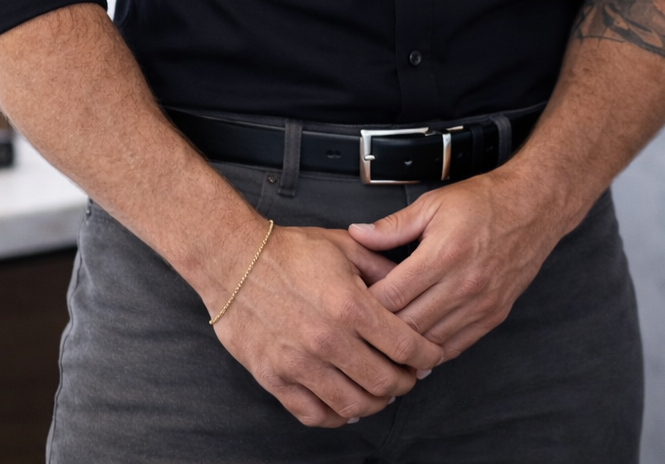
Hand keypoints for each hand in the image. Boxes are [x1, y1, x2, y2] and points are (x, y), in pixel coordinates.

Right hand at [211, 224, 443, 427]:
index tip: (430, 356)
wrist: (233, 260)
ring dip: (375, 403)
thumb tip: (412, 288)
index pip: (405, 347)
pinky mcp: (275, 379)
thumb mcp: (344, 246)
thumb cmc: (288, 251)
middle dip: (406, 381)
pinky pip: (315, 415)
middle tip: (409, 374)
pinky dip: (338, 417)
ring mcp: (299, 364)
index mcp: (349, 306)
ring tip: (380, 390)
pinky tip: (346, 404)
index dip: (426, 356)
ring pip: (354, 406)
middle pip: (385, 382)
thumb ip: (382, 268)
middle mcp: (327, 340)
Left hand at [348, 167, 561, 359]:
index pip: (393, 296)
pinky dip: (433, 350)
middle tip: (361, 328)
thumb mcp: (432, 204)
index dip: (367, 305)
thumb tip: (358, 234)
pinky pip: (456, 346)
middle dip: (381, 329)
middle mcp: (462, 284)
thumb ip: (393, 226)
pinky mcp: (493, 316)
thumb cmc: (483, 203)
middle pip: (408, 324)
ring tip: (384, 341)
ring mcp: (480, 304)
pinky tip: (417, 347)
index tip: (352, 304)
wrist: (531, 208)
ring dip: (406, 345)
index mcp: (442, 255)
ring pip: (431, 342)